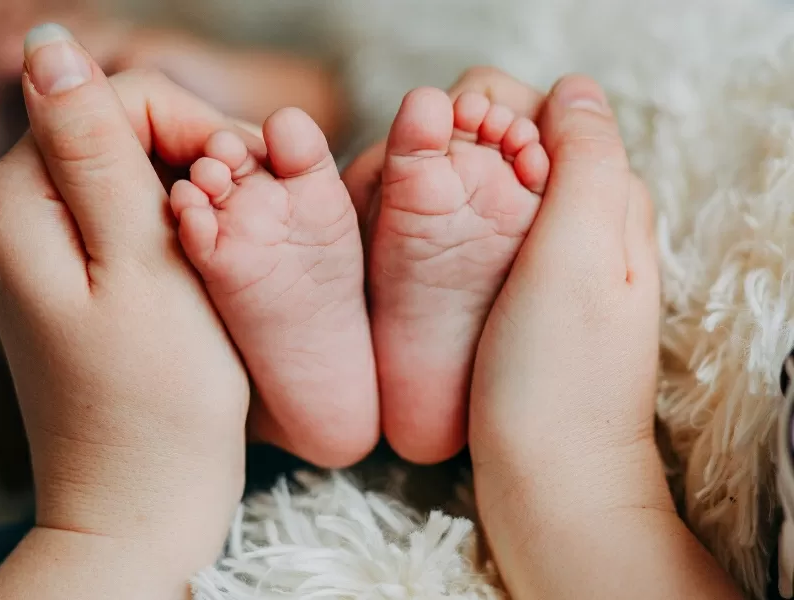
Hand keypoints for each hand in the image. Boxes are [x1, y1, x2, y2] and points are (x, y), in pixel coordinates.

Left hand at [0, 24, 247, 586]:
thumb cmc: (158, 398)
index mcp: (20, 203)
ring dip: (199, 194)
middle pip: (123, 129)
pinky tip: (215, 267)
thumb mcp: (139, 265)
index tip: (245, 182)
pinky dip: (186, 228)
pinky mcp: (83, 278)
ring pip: (137, 172)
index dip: (194, 125)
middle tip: (249, 219)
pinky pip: (135, 217)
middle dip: (198, 158)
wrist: (145, 499)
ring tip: (238, 248)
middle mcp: (21, 217)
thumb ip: (96, 154)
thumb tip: (52, 46)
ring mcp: (51, 249)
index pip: (113, 98)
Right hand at [469, 75, 739, 599]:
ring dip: (453, 185)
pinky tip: (417, 246)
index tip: (456, 140)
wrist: (547, 478)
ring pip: (498, 191)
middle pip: (522, 148)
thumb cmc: (558, 374)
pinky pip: (485, 238)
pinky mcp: (521, 301)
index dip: (497, 112)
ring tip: (407, 208)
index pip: (553, 114)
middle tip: (421, 180)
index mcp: (612, 202)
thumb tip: (573, 89)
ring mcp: (552, 267)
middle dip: (469, 147)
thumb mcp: (581, 253)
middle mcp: (588, 228)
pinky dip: (451, 227)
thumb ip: (587, 159)